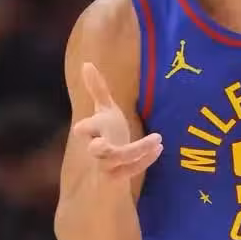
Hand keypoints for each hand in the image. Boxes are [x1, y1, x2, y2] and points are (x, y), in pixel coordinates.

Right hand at [73, 62, 162, 179]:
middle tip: (108, 144)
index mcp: (93, 131)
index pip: (83, 130)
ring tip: (158, 138)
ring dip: (138, 149)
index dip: (84, 129)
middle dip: (100, 148)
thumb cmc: (107, 132)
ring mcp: (107, 164)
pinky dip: (145, 159)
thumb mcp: (104, 110)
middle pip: (95, 150)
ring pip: (118, 159)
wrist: (110, 165)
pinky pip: (131, 170)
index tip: (81, 128)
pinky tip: (159, 148)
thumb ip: (97, 89)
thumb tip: (86, 64)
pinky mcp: (119, 176)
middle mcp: (97, 149)